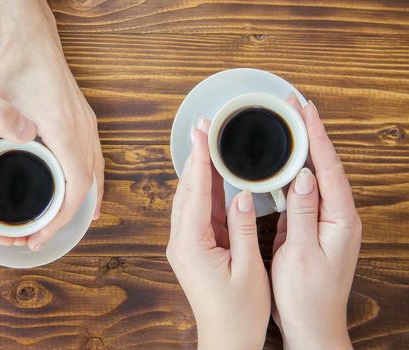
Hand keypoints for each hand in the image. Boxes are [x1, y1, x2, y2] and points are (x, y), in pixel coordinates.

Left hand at [0, 1, 103, 250]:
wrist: (36, 43)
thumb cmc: (14, 69)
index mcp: (63, 129)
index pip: (75, 186)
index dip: (61, 217)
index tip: (41, 235)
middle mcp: (82, 131)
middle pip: (88, 186)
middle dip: (66, 217)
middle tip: (41, 236)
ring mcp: (89, 127)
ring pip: (97, 175)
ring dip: (84, 203)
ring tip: (65, 225)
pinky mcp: (87, 123)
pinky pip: (97, 161)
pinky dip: (93, 184)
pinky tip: (88, 198)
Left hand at [167, 119, 269, 349]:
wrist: (226, 338)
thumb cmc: (237, 312)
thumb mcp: (248, 269)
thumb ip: (243, 228)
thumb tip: (242, 195)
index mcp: (191, 245)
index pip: (195, 192)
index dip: (200, 159)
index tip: (201, 133)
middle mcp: (181, 241)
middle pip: (187, 190)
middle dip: (195, 157)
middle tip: (203, 128)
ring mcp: (185, 244)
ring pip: (190, 198)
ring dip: (199, 171)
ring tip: (207, 143)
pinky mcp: (193, 247)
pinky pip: (198, 212)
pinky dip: (206, 191)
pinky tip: (215, 176)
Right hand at [271, 97, 361, 349]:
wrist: (312, 325)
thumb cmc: (307, 296)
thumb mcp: (301, 254)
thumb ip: (303, 213)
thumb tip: (303, 176)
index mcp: (340, 220)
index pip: (329, 168)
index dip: (316, 136)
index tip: (304, 109)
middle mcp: (337, 216)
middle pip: (325, 165)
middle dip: (310, 133)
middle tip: (293, 106)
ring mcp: (326, 221)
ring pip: (315, 176)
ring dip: (302, 148)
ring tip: (288, 124)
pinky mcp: (313, 227)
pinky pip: (305, 191)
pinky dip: (293, 171)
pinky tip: (283, 162)